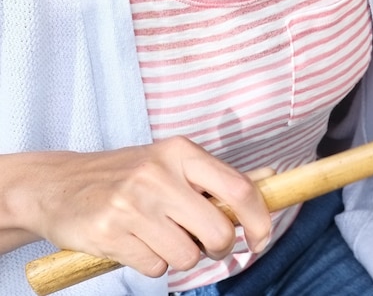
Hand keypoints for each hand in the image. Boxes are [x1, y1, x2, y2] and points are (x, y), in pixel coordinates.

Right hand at [6, 137, 271, 277]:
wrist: (56, 184)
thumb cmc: (125, 174)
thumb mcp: (171, 162)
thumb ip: (215, 177)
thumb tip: (270, 178)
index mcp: (181, 152)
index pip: (238, 189)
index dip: (260, 220)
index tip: (262, 239)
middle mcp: (158, 174)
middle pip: (218, 231)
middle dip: (218, 247)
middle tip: (203, 243)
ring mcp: (132, 204)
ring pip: (187, 255)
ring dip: (180, 256)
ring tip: (160, 236)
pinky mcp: (109, 233)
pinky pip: (155, 267)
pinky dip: (152, 263)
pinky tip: (136, 242)